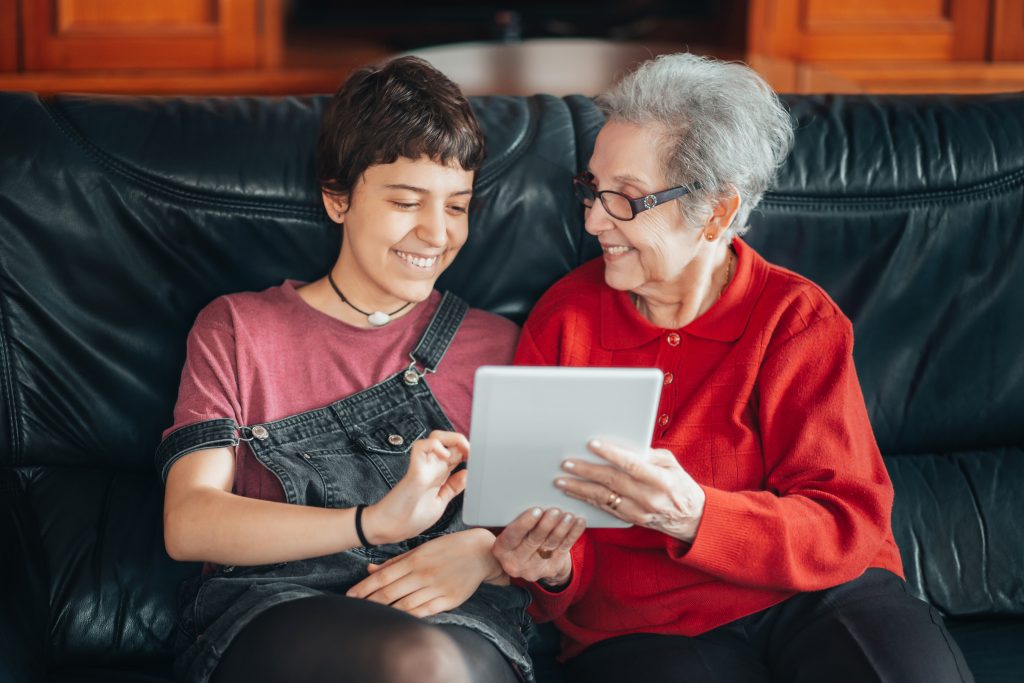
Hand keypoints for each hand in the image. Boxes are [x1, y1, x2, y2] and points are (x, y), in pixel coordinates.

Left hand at [346, 528, 504, 616]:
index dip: (364, 587)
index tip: (349, 595)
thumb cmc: (448, 548)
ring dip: (386, 611)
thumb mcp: (421, 549)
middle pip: (390, 592)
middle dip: (369, 601)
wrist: (481, 553)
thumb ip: (395, 561)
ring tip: (371, 616)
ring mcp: (437, 588)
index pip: (383, 576)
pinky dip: (408, 617)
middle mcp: (424, 574)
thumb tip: (370, 569)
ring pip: (405, 605)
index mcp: (416, 559)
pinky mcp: (449, 600)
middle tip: (354, 609)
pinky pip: (423, 612)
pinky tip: (396, 620)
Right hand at [364, 431, 468, 543]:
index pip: (456, 452)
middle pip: (447, 440)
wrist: (388, 529)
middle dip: (463, 442)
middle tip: (473, 453)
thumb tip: (467, 473)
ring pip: (436, 437)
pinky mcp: (414, 471)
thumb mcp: (439, 503)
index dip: (469, 451)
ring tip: (463, 450)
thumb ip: (452, 488)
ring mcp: (422, 466)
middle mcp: (431, 467)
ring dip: (452, 439)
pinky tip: (445, 457)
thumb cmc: (410, 518)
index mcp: (439, 474)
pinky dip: (435, 446)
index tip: (480, 459)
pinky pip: (421, 447)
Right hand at [492, 508, 585, 585]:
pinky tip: (578, 522)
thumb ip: (517, 520)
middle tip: (555, 511)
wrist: (528, 562)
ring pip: (550, 545)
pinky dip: (573, 534)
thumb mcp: (511, 531)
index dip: (525, 523)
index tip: (536, 510)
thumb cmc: (518, 536)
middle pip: (533, 541)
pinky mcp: (552, 569)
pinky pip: (564, 549)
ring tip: (569, 515)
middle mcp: (516, 563)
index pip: (512, 536)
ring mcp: (534, 569)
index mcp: (502, 550)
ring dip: (561, 529)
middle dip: (546, 525)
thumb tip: (533, 497)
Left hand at [556, 440, 705, 542]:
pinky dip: (586, 500)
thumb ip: (648, 454)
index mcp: (660, 479)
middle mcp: (648, 497)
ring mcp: (638, 512)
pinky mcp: (631, 520)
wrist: (691, 518)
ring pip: (603, 498)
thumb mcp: (671, 463)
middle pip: (612, 481)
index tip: (591, 444)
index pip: (631, 465)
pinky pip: (604, 509)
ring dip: (579, 488)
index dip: (610, 454)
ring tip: (561, 479)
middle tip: (566, 463)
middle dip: (586, 471)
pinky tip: (572, 492)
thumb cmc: (680, 484)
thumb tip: (624, 445)